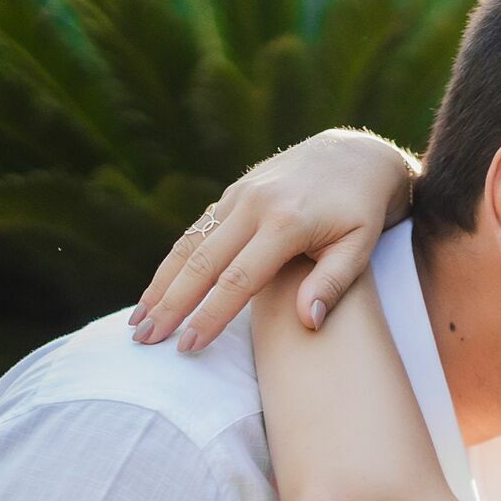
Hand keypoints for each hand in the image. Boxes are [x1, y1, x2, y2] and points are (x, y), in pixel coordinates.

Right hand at [132, 127, 417, 353]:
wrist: (356, 155)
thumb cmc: (362, 211)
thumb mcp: (361, 247)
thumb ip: (333, 283)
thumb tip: (308, 322)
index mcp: (286, 223)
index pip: (238, 280)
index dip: (210, 315)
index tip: (188, 346)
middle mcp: (254, 205)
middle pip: (202, 263)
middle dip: (171, 304)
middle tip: (144, 341)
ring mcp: (239, 195)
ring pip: (189, 244)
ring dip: (161, 284)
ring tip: (138, 320)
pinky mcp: (233, 192)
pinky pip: (196, 230)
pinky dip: (173, 261)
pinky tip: (157, 288)